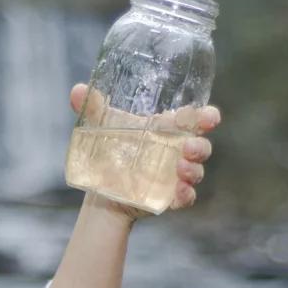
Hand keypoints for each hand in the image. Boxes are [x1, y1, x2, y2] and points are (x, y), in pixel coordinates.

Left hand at [69, 83, 220, 220]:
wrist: (101, 188)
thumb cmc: (111, 151)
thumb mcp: (102, 127)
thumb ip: (94, 108)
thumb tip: (78, 90)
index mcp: (168, 130)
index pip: (196, 119)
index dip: (208, 116)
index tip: (209, 117)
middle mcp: (177, 152)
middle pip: (201, 146)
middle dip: (200, 146)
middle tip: (187, 147)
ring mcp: (176, 175)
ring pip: (197, 171)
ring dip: (193, 170)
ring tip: (179, 168)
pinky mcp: (170, 197)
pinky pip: (186, 197)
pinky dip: (186, 195)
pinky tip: (178, 192)